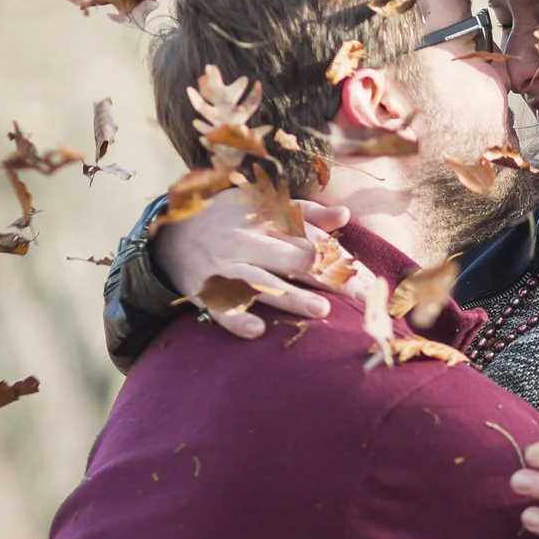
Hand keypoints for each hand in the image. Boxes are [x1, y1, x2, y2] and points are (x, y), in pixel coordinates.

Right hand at [152, 192, 350, 340]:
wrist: (168, 232)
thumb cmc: (229, 220)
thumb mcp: (262, 206)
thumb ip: (306, 211)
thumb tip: (345, 214)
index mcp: (266, 221)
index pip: (312, 239)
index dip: (341, 258)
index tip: (369, 279)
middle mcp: (248, 242)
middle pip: (296, 260)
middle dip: (330, 277)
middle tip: (363, 298)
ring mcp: (226, 267)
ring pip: (263, 283)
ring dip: (291, 297)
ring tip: (321, 310)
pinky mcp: (205, 290)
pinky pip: (221, 308)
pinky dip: (237, 319)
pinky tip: (257, 332)